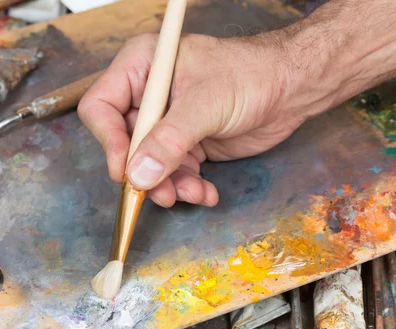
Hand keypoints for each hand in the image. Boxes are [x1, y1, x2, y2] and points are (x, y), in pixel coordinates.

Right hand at [78, 33, 303, 207]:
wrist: (293, 87)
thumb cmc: (251, 74)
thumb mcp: (206, 104)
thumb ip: (169, 140)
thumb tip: (137, 175)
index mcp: (141, 67)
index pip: (102, 107)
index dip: (109, 141)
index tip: (125, 171)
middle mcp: (148, 96)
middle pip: (124, 144)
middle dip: (144, 172)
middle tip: (162, 194)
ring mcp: (167, 123)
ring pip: (149, 165)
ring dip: (168, 186)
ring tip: (194, 193)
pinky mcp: (186, 144)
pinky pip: (173, 173)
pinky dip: (188, 187)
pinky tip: (207, 192)